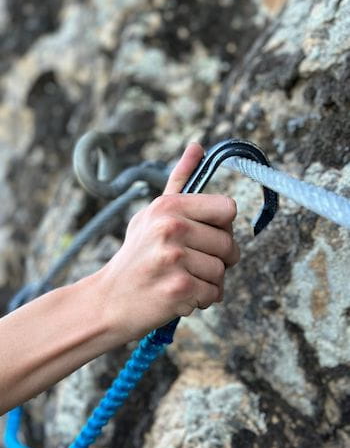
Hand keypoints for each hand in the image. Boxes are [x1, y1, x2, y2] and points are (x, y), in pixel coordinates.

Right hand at [97, 143, 239, 340]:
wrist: (109, 301)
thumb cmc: (135, 257)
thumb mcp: (151, 214)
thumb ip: (178, 181)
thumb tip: (197, 146)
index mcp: (168, 206)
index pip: (228, 209)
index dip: (221, 226)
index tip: (205, 235)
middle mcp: (172, 228)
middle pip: (229, 243)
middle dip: (217, 258)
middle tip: (191, 264)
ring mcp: (175, 259)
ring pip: (222, 271)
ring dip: (209, 281)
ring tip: (182, 279)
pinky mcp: (179, 289)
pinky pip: (214, 293)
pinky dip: (202, 299)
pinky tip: (180, 295)